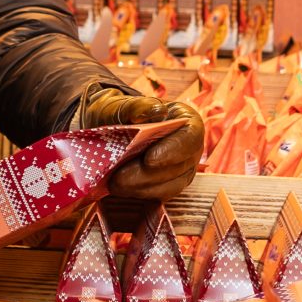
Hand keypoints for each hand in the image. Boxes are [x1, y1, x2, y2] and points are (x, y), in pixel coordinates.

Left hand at [80, 89, 205, 201]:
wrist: (109, 130)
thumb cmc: (120, 115)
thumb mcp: (122, 105)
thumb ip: (138, 106)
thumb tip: (157, 111)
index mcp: (185, 120)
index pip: (191, 136)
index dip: (174, 149)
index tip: (149, 159)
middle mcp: (189, 148)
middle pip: (180, 166)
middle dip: (148, 175)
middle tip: (119, 178)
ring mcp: (181, 169)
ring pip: (170, 186)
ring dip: (142, 188)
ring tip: (115, 185)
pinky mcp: (168, 186)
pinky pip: (159, 196)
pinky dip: (139, 194)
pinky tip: (121, 190)